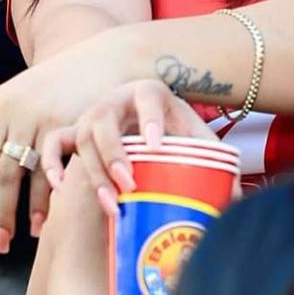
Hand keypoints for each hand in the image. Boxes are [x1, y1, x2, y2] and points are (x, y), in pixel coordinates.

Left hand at [0, 33, 141, 251]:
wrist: (98, 62)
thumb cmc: (57, 91)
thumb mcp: (18, 102)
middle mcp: (4, 111)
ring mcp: (32, 118)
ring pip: (6, 176)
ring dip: (3, 215)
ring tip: (5, 240)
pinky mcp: (60, 127)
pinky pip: (42, 174)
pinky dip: (37, 204)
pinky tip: (37, 223)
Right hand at [42, 79, 225, 212]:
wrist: (147, 124)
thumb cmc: (175, 134)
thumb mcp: (197, 140)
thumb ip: (217, 162)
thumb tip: (240, 196)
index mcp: (151, 93)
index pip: (150, 100)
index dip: (152, 120)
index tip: (156, 145)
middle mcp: (116, 100)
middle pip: (106, 121)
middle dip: (115, 153)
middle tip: (130, 183)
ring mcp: (90, 114)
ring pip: (81, 137)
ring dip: (93, 170)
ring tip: (111, 201)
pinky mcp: (71, 131)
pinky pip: (53, 143)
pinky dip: (53, 163)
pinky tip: (60, 187)